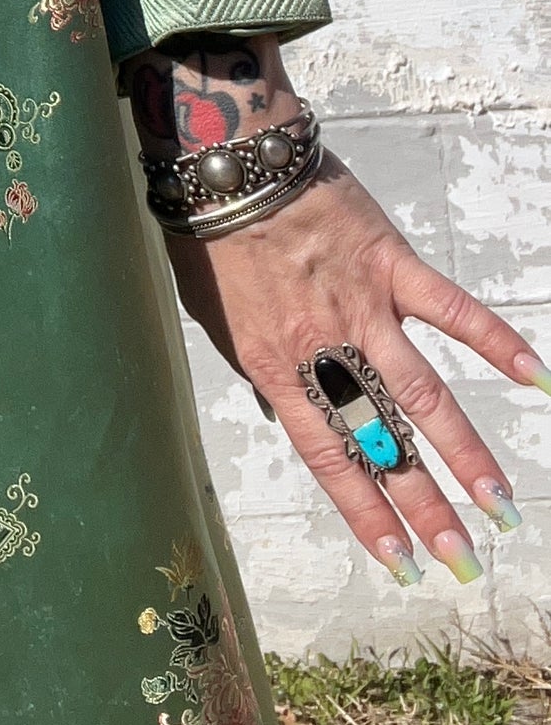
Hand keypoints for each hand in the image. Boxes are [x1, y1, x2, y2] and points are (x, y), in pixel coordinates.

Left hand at [130, 36, 546, 585]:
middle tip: (464, 558)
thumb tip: (289, 413)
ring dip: (465, 452)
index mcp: (277, 365)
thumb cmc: (208, 240)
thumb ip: (260, 369)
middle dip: (425, 504)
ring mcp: (365, 306)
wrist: (225, 165)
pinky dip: (495, 341)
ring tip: (500, 503)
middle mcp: (326, 347)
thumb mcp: (216, 320)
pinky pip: (452, 310)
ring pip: (424, 392)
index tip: (400, 559)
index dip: (365, 510)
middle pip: (384, 439)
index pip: (329, 456)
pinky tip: (537, 379)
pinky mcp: (392, 264)